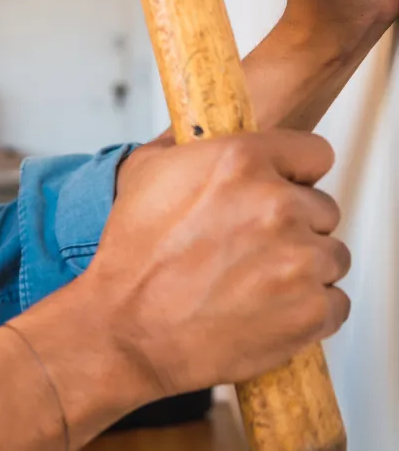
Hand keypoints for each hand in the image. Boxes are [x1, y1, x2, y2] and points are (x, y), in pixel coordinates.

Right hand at [84, 134, 349, 397]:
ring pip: (331, 256)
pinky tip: (266, 309)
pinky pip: (335, 302)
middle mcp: (276, 204)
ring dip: (302, 269)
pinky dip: (308, 310)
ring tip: (253, 282)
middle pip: (323, 209)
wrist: (128, 329)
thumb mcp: (144, 173)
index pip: (313, 154)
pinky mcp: (311, 308)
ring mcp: (299, 258)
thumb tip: (205, 133)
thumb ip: (189, 147)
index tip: (283, 190)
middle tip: (250, 248)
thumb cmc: (132, 259)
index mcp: (239, 162)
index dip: (295, 174)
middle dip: (294, 227)